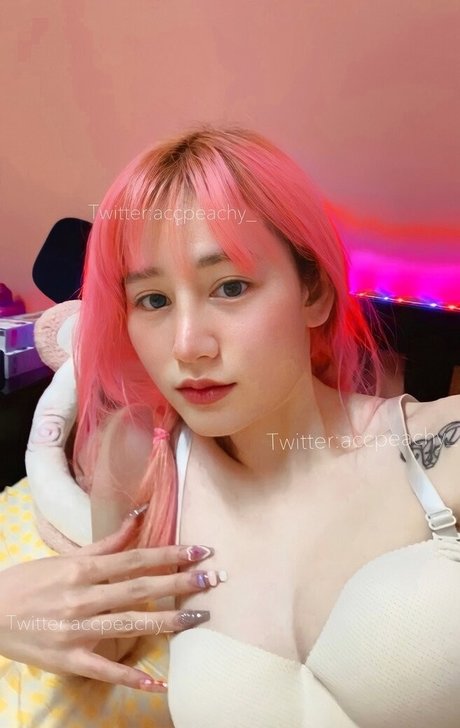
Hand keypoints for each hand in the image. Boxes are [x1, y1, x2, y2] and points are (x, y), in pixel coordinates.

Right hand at [0, 514, 220, 691]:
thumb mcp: (65, 557)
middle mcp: (83, 597)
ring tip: (199, 617)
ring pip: (130, 625)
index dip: (170, 553)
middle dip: (179, 583)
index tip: (200, 549)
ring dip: (168, 622)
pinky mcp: (69, 658)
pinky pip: (105, 670)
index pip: (136, 559)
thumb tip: (139, 516)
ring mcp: (77, 630)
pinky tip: (158, 682)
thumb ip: (106, 542)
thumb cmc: (29, 582)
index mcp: (83, 569)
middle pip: (140, 589)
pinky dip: (131, 677)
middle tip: (213, 579)